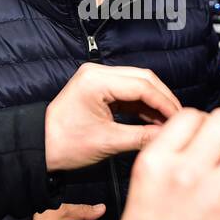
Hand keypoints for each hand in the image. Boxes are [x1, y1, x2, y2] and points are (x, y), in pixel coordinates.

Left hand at [44, 63, 180, 171]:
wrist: (39, 147)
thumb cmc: (65, 145)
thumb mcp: (108, 142)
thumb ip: (142, 136)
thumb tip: (168, 136)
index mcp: (96, 80)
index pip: (142, 85)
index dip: (165, 103)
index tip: (180, 119)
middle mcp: (97, 72)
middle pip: (143, 79)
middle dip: (163, 99)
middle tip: (179, 119)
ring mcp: (98, 79)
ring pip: (138, 85)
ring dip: (154, 103)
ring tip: (169, 123)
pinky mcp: (99, 88)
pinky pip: (128, 93)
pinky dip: (142, 106)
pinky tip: (154, 121)